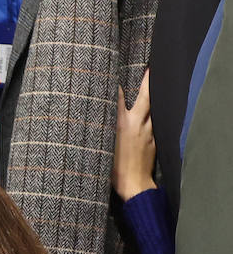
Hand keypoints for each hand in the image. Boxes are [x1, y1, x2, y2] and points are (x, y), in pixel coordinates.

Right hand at [114, 70, 157, 200]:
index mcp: (122, 125)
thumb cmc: (113, 170)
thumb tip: (99, 120)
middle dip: (147, 82)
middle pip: (145, 97)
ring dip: (151, 100)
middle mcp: (138, 124)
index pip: (119, 99)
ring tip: (150, 89)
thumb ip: (103, 132)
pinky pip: (153, 124)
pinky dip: (150, 118)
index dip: (118, 87)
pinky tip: (148, 117)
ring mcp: (149, 132)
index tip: (116, 75)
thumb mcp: (102, 149)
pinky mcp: (154, 141)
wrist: (135, 185)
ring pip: (151, 110)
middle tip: (149, 68)